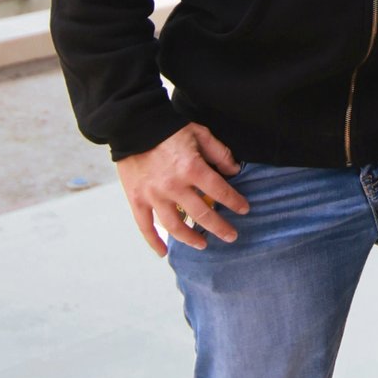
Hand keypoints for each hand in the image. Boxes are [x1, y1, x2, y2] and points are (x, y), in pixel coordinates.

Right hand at [118, 123, 246, 258]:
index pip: (220, 191)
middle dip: (220, 227)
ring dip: (191, 238)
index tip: (244, 209)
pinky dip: (154, 241)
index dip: (235, 202)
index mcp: (192, 168)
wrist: (134, 125)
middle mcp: (174, 186)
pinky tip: (163, 252)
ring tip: (203, 244)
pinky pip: (145, 226)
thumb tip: (235, 171)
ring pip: (176, 226)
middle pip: (202, 214)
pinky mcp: (136, 200)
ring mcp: (154, 196)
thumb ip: (219, 153)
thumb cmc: (169, 128)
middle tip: (231, 236)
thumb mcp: (200, 133)